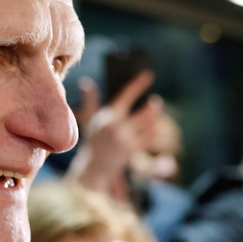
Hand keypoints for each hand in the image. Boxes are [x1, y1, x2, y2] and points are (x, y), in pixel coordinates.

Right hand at [65, 70, 160, 202]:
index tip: (148, 75)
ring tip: (155, 116)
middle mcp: (117, 127)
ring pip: (149, 126)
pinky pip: (149, 138)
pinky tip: (155, 130)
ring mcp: (125, 139)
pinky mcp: (131, 150)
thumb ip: (90, 101)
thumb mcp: (89, 120)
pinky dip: (154, 132)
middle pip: (142, 114)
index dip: (138, 84)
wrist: (94, 166)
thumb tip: (86, 82)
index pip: (126, 95)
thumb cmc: (93, 141)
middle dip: (152, 109)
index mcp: (108, 116)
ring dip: (154, 120)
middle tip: (156, 102)